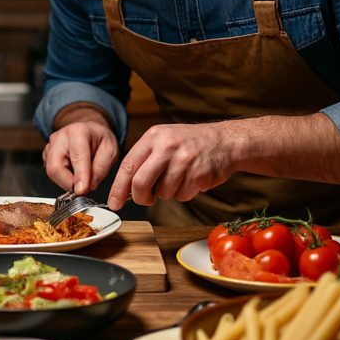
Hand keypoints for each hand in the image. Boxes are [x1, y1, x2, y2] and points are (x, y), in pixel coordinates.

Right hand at [42, 120, 119, 195]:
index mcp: (78, 132)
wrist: (90, 131)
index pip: (76, 158)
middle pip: (55, 168)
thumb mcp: (110, 151)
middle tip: (84, 187)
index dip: (80, 177)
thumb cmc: (99, 139)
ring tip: (81, 176)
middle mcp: (60, 137)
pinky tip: (73, 172)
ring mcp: (50, 146)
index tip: (83, 190)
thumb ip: (101, 168)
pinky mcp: (46, 154)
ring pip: (51, 173)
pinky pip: (51, 173)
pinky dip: (62, 178)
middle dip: (69, 183)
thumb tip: (90, 185)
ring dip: (67, 181)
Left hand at [107, 121, 236, 209]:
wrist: (225, 141)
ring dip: (167, 193)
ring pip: (162, 193)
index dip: (118, 188)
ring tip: (178, 178)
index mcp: (153, 137)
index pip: (127, 165)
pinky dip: (183, 193)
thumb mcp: (163, 140)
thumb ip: (144, 160)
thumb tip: (125, 190)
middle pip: (140, 183)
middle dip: (141, 198)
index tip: (114, 202)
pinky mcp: (199, 175)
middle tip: (147, 199)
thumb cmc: (190, 144)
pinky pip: (182, 196)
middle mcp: (167, 146)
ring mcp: (184, 160)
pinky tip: (191, 179)